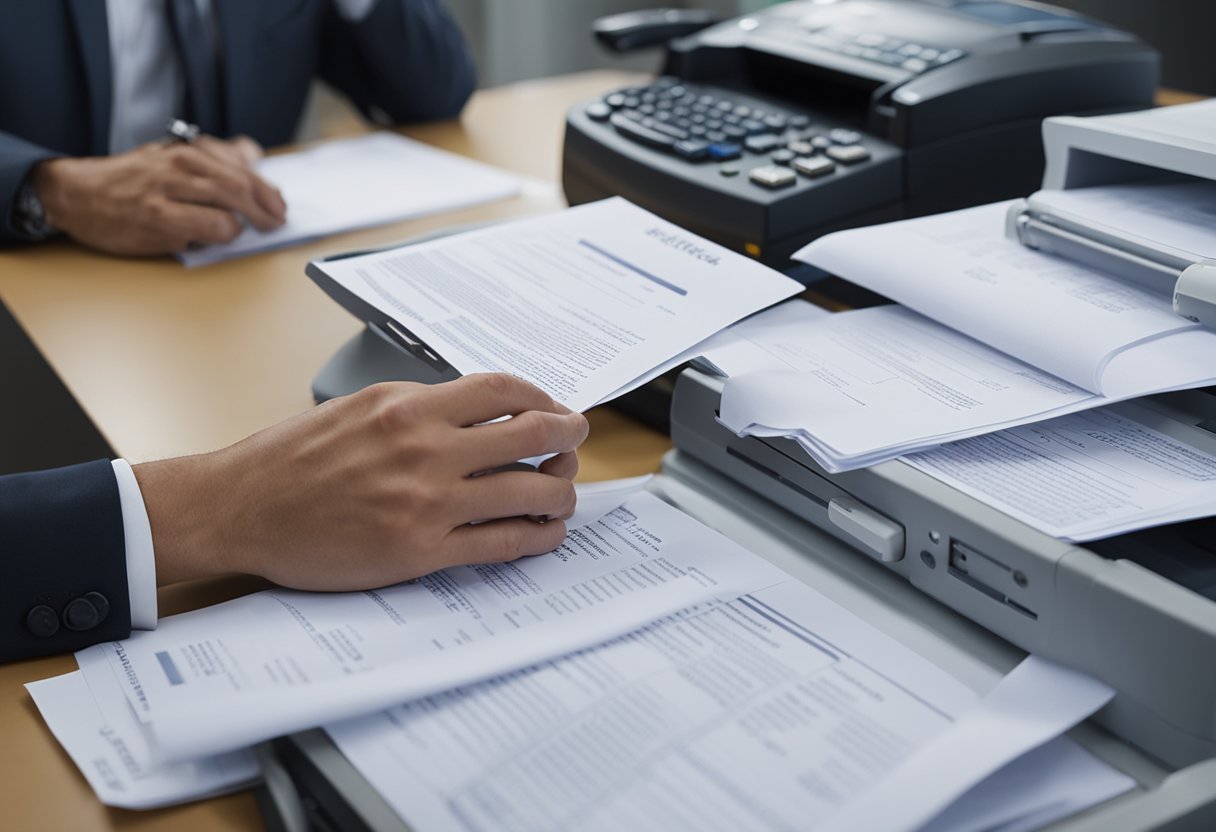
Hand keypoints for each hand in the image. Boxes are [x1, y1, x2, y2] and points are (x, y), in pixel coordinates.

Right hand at [31, 135, 286, 254]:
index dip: (266, 188)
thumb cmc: (129, 180)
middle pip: (239, 184)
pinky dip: (223, 233)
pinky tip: (221, 236)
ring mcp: (168, 192)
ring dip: (250, 220)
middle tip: (276, 220)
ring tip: (258, 229)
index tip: (278, 203)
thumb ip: (212, 156)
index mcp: (184, 150)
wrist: (77, 193)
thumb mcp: (168, 156)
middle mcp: (178, 165)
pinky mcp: (159, 219)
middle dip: (266, 205)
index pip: (238, 167)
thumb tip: (252, 152)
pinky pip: (209, 227)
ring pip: (228, 203)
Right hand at [134, 374, 588, 590]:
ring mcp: (426, 502)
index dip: (542, 397)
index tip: (552, 408)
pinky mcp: (420, 551)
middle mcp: (424, 449)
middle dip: (568, 437)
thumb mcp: (358, 407)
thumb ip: (418, 406)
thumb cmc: (290, 459)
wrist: (240, 508)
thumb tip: (475, 412)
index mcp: (408, 407)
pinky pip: (502, 543)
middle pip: (532, 434)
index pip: (503, 390)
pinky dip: (537, 538)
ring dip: (562, 492)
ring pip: (529, 491)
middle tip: (576, 442)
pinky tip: (545, 534)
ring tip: (565, 495)